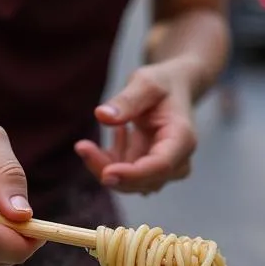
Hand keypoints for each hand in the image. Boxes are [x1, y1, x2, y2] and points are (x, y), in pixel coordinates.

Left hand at [75, 59, 198, 194]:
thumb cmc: (163, 84)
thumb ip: (126, 101)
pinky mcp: (149, 171)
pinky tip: (115, 134)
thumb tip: (102, 116)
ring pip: (130, 182)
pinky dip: (109, 160)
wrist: (175, 89)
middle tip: (81, 147)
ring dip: (104, 165)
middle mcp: (178, 160)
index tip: (105, 174)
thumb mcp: (145, 83)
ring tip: (88, 142)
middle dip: (107, 169)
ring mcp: (165, 170)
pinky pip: (123, 175)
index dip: (133, 174)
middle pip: (142, 180)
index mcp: (182, 138)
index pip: (160, 166)